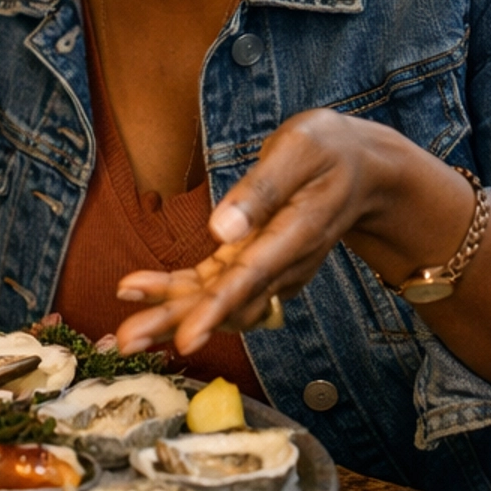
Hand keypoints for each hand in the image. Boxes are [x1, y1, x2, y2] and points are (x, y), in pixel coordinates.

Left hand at [114, 107, 402, 357]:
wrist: (363, 170)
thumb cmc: (330, 150)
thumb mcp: (301, 149)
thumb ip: (263, 189)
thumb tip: (221, 229)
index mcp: (297, 234)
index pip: (253, 277)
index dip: (217, 308)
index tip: (186, 336)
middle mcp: (283, 262)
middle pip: (227, 301)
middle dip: (176, 321)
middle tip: (128, 341)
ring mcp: (270, 267)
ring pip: (217, 300)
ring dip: (171, 314)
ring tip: (126, 329)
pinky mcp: (255, 263)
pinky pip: (215, 284)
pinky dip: (178, 292)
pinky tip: (140, 290)